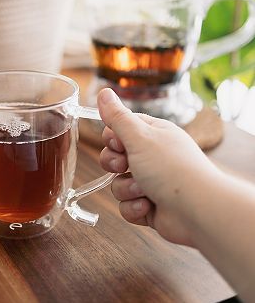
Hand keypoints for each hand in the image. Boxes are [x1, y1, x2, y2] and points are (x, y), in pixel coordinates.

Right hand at [97, 88, 218, 246]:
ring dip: (127, 188)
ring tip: (144, 190)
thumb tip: (104, 92)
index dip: (112, 138)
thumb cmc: (172, 168)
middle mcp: (151, 156)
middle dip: (114, 164)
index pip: (120, 129)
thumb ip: (117, 117)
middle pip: (115, 157)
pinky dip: (134, 207)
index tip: (118, 143)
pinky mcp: (149, 205)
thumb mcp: (139, 136)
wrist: (198, 210)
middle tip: (124, 166)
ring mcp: (150, 182)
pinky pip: (126, 205)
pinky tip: (148, 206)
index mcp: (152, 134)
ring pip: (118, 183)